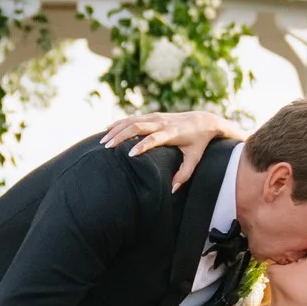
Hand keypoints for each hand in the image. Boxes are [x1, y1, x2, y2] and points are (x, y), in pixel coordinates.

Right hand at [99, 110, 241, 190]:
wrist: (203, 120)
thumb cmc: (198, 142)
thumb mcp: (195, 159)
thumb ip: (184, 174)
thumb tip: (172, 190)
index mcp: (172, 133)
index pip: (154, 138)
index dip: (142, 145)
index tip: (129, 154)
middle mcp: (162, 122)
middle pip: (138, 126)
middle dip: (121, 136)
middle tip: (107, 147)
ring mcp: (156, 117)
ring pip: (132, 120)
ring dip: (116, 130)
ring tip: (103, 142)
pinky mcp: (152, 115)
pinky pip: (132, 118)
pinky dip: (119, 123)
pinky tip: (107, 129)